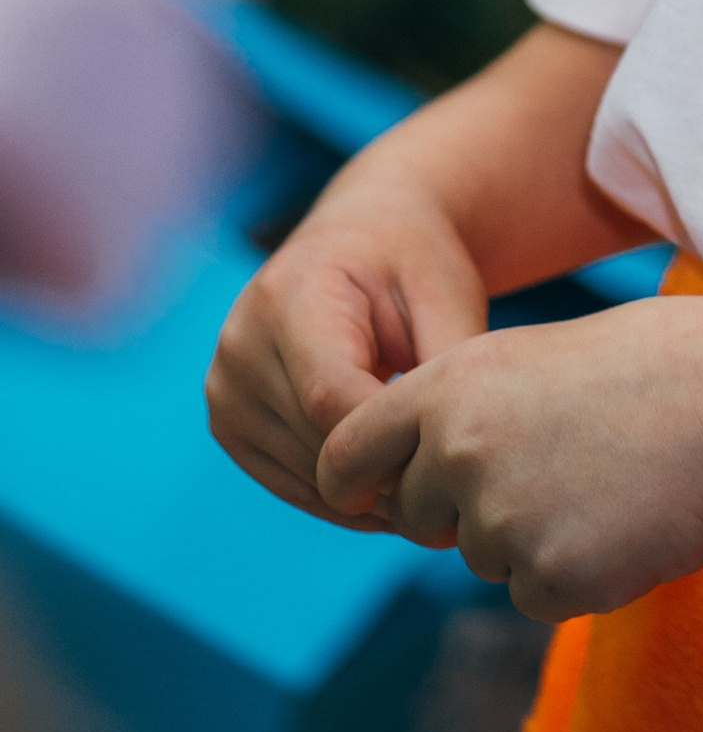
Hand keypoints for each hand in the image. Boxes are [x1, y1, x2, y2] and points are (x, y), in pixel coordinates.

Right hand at [208, 176, 487, 521]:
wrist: (360, 237)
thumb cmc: (411, 261)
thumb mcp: (445, 292)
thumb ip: (447, 362)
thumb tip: (448, 442)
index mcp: (289, 296)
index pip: (328, 398)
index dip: (388, 442)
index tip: (444, 459)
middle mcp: (241, 345)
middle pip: (315, 443)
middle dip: (385, 471)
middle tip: (445, 482)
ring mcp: (225, 389)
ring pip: (303, 475)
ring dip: (365, 491)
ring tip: (423, 479)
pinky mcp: (227, 423)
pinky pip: (287, 483)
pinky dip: (339, 493)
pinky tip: (387, 484)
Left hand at [315, 299, 702, 621]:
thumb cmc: (645, 371)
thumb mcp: (530, 362)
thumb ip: (462, 415)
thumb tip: (413, 476)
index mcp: (448, 388)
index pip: (346, 453)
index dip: (353, 481)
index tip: (364, 495)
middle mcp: (458, 453)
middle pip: (421, 516)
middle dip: (466, 508)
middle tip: (551, 466)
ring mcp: (501, 520)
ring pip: (485, 557)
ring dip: (532, 536)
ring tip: (604, 481)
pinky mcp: (549, 579)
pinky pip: (536, 595)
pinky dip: (575, 571)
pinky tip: (624, 523)